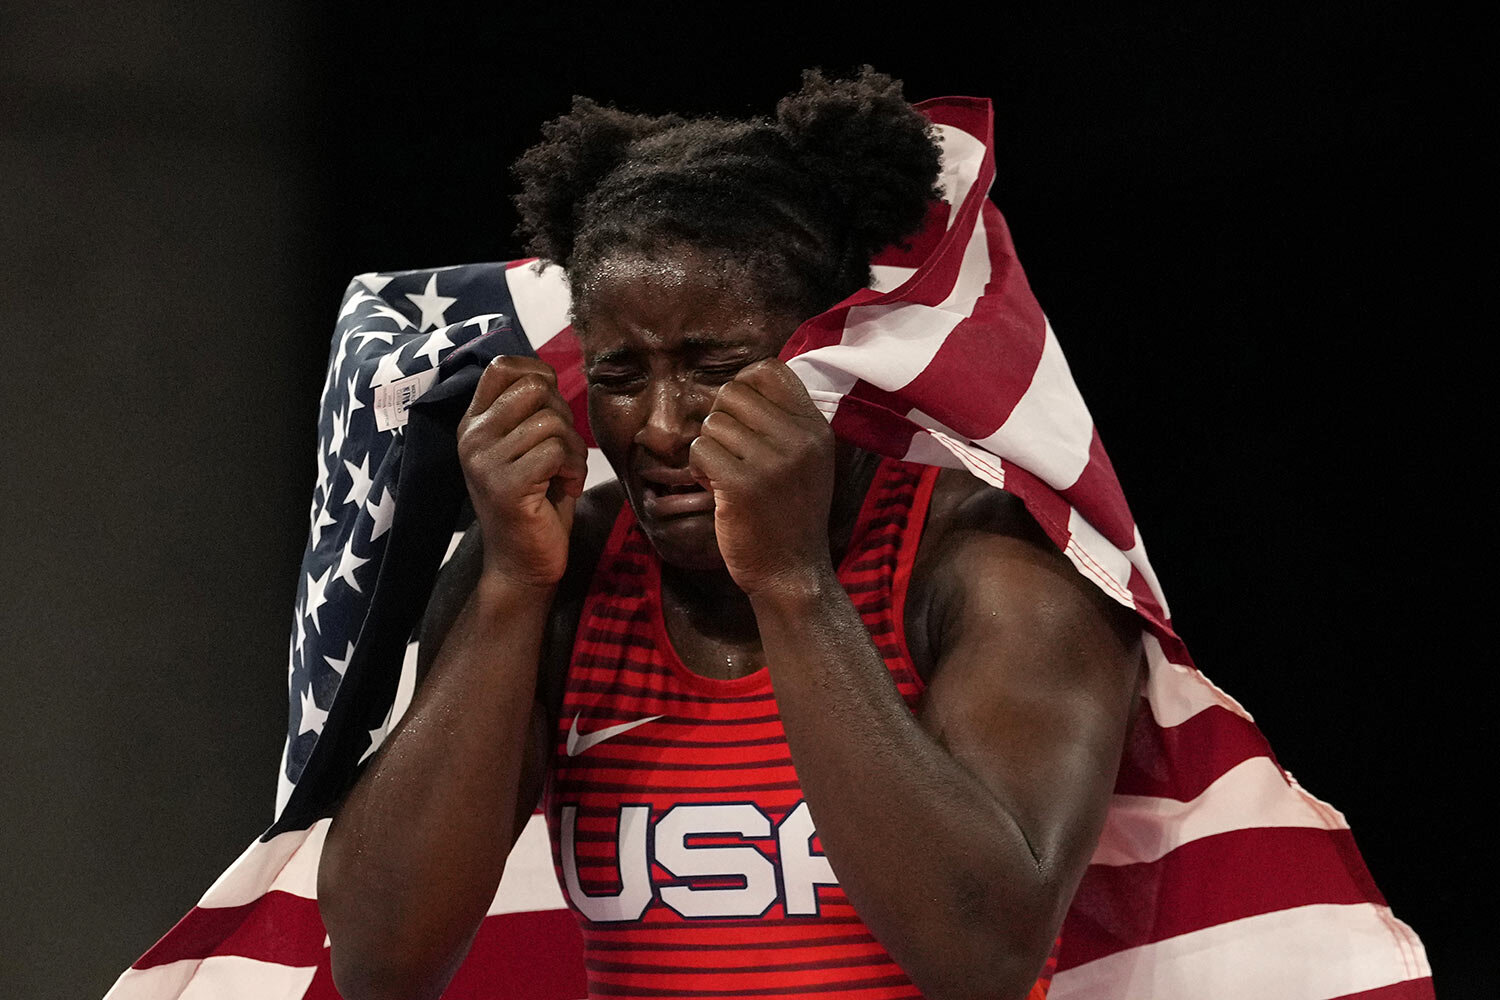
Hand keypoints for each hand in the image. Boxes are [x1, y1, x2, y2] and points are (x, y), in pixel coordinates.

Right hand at [457, 356, 587, 588]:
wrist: (521, 563)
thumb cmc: (534, 501)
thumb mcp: (524, 447)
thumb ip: (528, 411)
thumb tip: (546, 375)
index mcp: (474, 423)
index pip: (502, 366)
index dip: (539, 375)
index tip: (553, 407)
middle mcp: (472, 437)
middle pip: (534, 388)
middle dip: (563, 414)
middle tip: (562, 448)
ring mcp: (484, 461)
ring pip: (551, 421)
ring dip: (573, 448)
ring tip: (564, 473)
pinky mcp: (506, 485)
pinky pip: (556, 450)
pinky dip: (574, 468)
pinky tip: (565, 487)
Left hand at [688, 359, 836, 596]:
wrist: (791, 573)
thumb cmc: (790, 514)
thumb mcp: (807, 462)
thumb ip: (784, 422)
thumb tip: (740, 383)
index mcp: (816, 428)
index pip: (770, 370)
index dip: (743, 385)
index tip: (739, 416)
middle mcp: (799, 440)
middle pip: (734, 393)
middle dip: (721, 420)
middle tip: (729, 453)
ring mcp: (772, 462)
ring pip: (713, 422)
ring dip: (709, 447)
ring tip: (723, 474)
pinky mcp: (743, 485)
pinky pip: (701, 449)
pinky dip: (698, 467)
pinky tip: (712, 487)